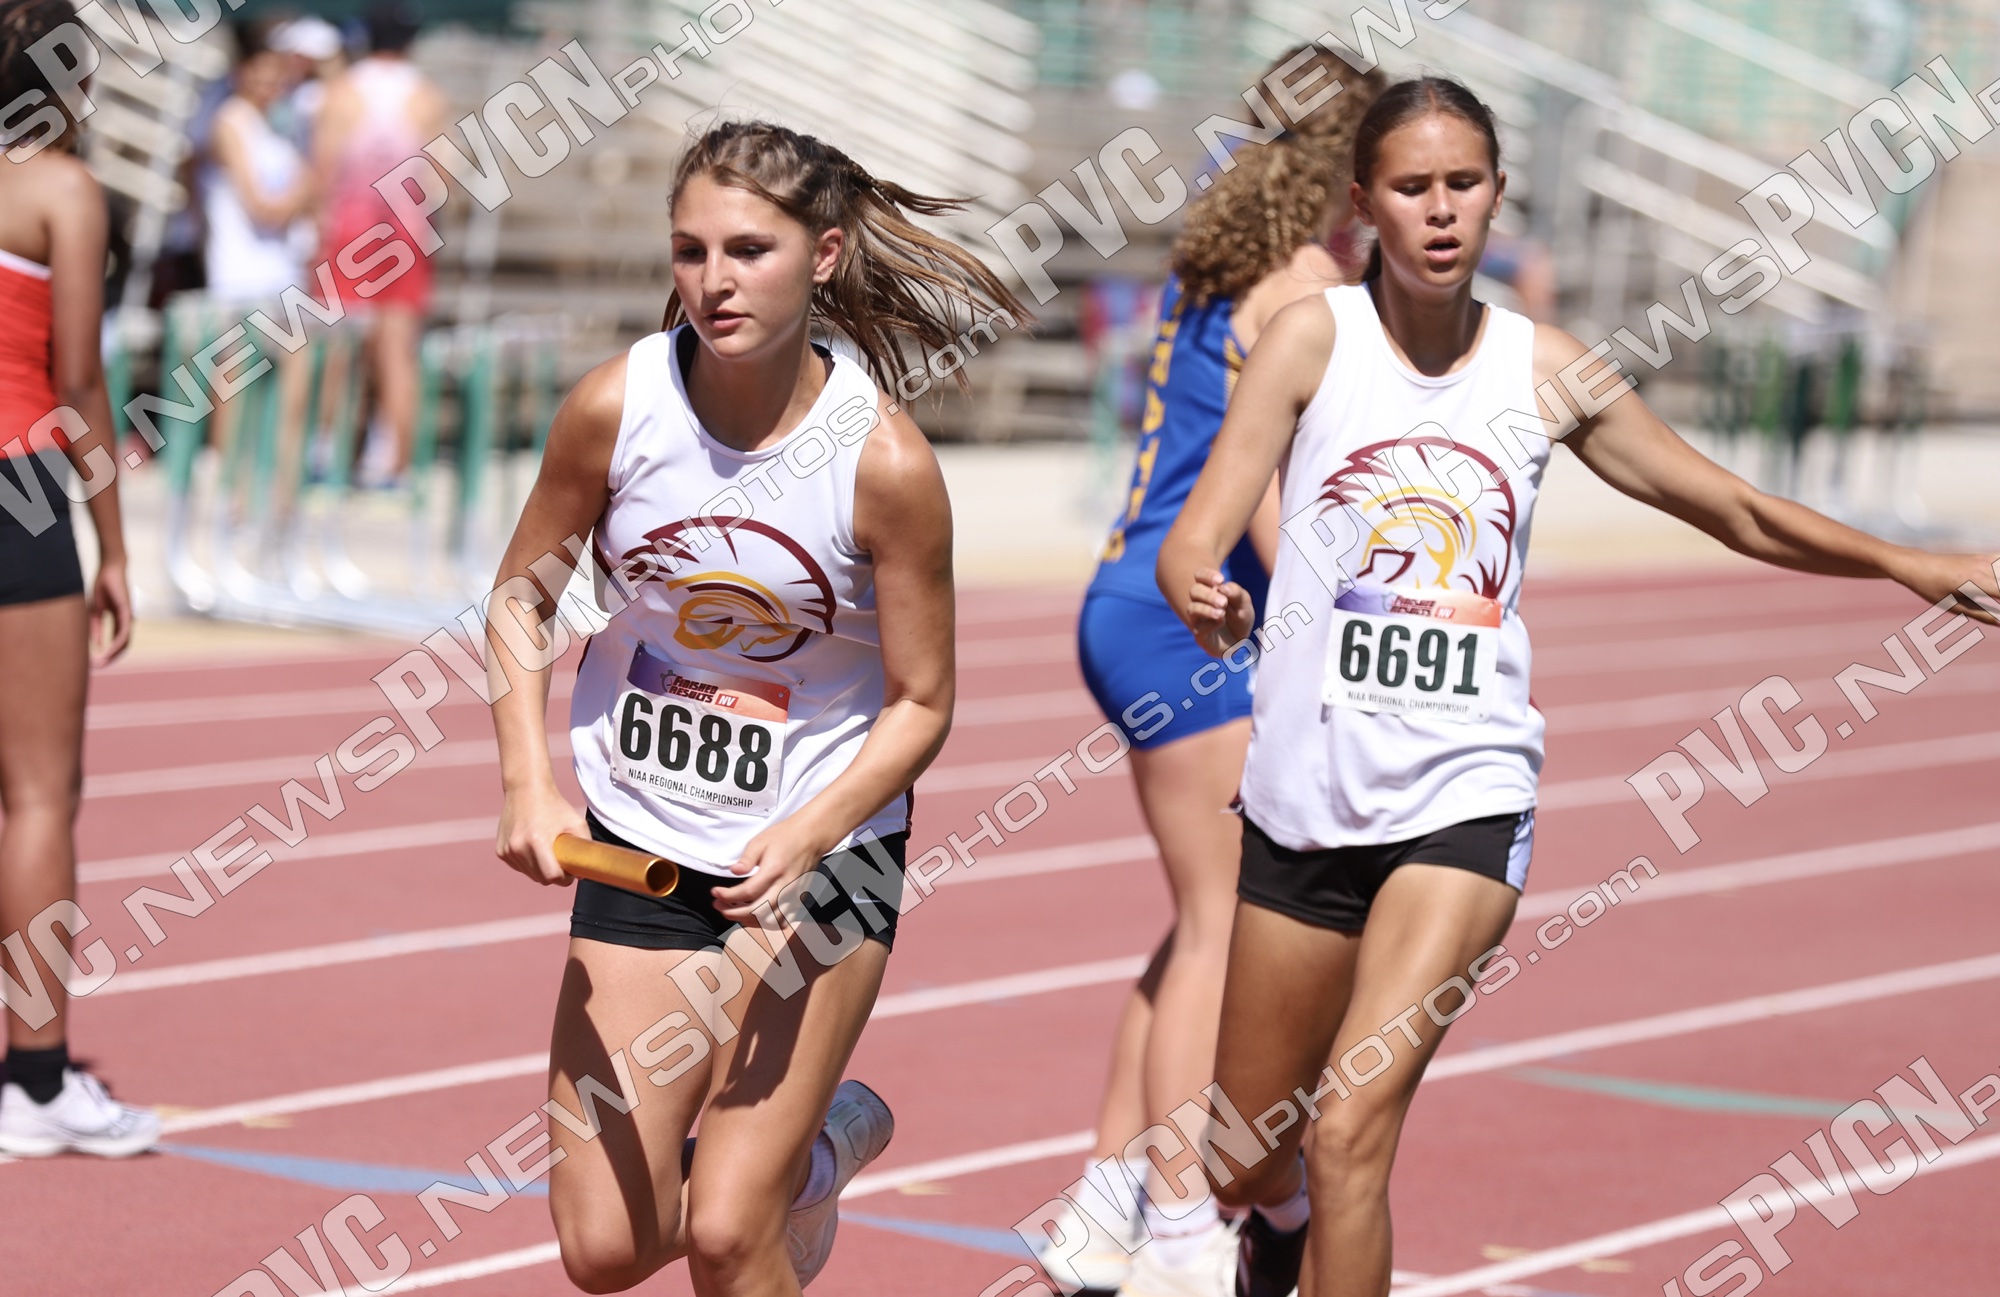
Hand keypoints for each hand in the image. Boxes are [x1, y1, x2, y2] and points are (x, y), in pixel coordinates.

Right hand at [89, 559, 131, 666]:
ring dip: (114, 653)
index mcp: (119, 621)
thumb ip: (96, 628)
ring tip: (103, 661)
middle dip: (112, 657)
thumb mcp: (95, 611)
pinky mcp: (127, 611)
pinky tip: (110, 649)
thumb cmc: (103, 589)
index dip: (109, 653)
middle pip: (123, 645)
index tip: (98, 663)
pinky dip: (117, 641)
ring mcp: (128, 616)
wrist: (109, 570)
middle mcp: (126, 621)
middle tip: (100, 667)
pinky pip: (124, 630)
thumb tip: (96, 645)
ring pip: (125, 641)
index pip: (117, 642)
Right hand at [496, 783, 589, 886]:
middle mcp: (518, 848)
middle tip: (561, 861)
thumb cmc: (554, 806)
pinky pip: (519, 867)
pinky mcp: (501, 851)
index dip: (564, 878)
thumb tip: (584, 872)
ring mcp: (507, 850)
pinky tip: (534, 847)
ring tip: (548, 851)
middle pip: (541, 879)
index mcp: (537, 842)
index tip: (571, 872)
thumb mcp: (577, 822)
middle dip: (554, 875)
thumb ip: (584, 847)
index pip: (552, 876)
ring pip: (530, 874)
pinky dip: (528, 863)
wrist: (526, 789)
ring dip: (540, 870)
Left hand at [709, 815, 838, 924]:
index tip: (715, 892)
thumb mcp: (760, 841)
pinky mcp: (798, 899)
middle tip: (719, 905)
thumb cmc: (785, 836)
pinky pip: (781, 920)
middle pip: (758, 912)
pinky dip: (764, 922)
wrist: (812, 837)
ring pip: (770, 921)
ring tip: (733, 910)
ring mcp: (793, 895)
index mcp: (774, 870)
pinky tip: (753, 914)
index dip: (728, 896)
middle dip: (733, 912)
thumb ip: (746, 859)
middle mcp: (785, 886)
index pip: (747, 892)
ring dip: (748, 920)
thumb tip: (734, 872)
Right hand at [1182, 567, 1255, 657]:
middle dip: (1208, 594)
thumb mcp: (1244, 604)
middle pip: (1194, 590)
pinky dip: (1211, 624)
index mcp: (1210, 590)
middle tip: (1224, 602)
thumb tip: (1222, 587)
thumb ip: (1236, 594)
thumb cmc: (1240, 619)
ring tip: (1222, 613)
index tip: (1221, 579)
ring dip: (1206, 609)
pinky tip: (1221, 621)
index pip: (1200, 576)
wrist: (1242, 642)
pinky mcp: (1200, 635)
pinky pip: (1198, 627)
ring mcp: (1198, 619)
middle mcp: (1200, 602)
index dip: (1207, 575)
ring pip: (1192, 608)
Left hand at [1898, 552, 1999, 625]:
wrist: (1917, 564)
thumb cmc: (1931, 588)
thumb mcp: (1954, 606)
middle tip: (1996, 602)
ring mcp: (1984, 560)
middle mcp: (1984, 568)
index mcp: (1976, 583)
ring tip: (1994, 596)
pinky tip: (1996, 580)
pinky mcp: (1982, 556)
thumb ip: (1982, 614)